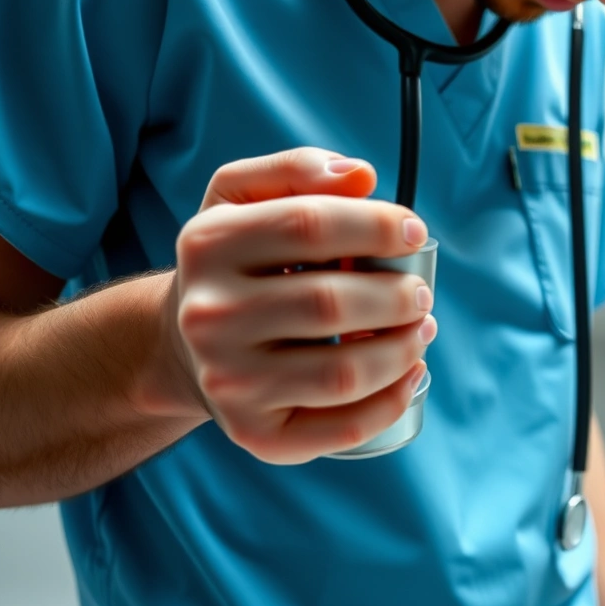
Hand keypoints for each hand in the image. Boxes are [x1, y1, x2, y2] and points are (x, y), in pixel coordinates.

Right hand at [169, 148, 435, 463]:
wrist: (184, 345)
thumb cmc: (235, 267)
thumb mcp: (241, 201)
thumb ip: (296, 172)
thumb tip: (363, 176)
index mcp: (207, 245)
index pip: (308, 224)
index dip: (376, 226)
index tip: (415, 234)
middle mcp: (210, 316)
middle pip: (330, 303)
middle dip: (398, 296)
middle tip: (420, 293)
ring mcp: (230, 382)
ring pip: (344, 373)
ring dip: (403, 350)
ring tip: (420, 329)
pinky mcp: (257, 433)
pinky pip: (343, 428)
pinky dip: (392, 401)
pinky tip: (410, 374)